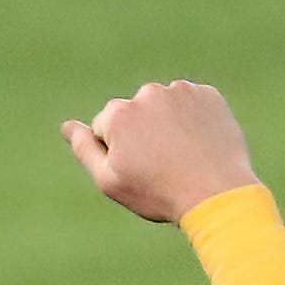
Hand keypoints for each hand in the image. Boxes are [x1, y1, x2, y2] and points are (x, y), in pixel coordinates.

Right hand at [61, 80, 258, 223]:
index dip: (117, 152)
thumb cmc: (158, 192)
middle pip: (133, 112)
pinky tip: (198, 144)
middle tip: (160, 164)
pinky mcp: (208, 95)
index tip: (137, 169)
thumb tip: (68, 126)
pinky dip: (192, 119)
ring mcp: (181, 91)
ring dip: (166, 124)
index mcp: (118, 113)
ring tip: (181, 155)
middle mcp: (148, 93)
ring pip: (163, 106)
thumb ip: (85, 149)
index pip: (105, 127)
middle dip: (141, 132)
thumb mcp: (109, 180)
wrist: (216, 193)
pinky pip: (191, 104)